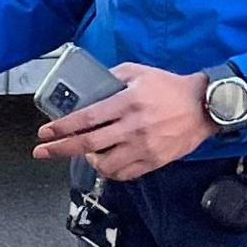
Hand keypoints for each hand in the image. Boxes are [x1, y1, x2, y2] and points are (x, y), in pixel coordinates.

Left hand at [31, 63, 212, 180]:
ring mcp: (144, 147)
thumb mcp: (139, 72)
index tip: (44, 132)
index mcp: (127, 103)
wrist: (204, 106)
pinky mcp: (154, 161)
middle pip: (87, 144)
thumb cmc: (170, 88)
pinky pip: (125, 173)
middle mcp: (133, 127)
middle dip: (59, 149)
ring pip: (105, 164)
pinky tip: (105, 162)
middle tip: (42, 151)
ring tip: (85, 154)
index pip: (86, 119)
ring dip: (88, 161)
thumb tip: (90, 87)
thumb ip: (112, 77)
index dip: (61, 128)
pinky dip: (110, 171)